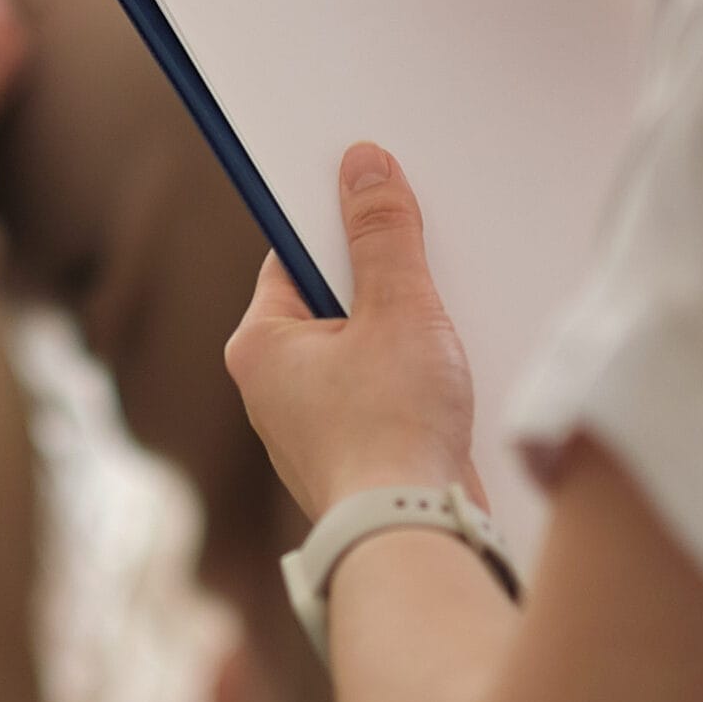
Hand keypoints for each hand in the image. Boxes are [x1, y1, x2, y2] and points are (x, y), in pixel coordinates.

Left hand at [224, 143, 481, 519]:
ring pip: (359, 352)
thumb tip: (363, 165)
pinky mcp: (353, 457)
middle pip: (329, 302)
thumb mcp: (397, 307)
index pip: (291, 256)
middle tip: (420, 269)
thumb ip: (382, 232)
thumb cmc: (392, 432)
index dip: (337, 225)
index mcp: (259, 346)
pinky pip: (379, 395)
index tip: (374, 202)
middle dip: (379, 284)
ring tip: (437, 332)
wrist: (414, 535)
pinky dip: (409, 382)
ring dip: (400, 336)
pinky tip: (444, 381)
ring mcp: (311, 428)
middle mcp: (272, 390)